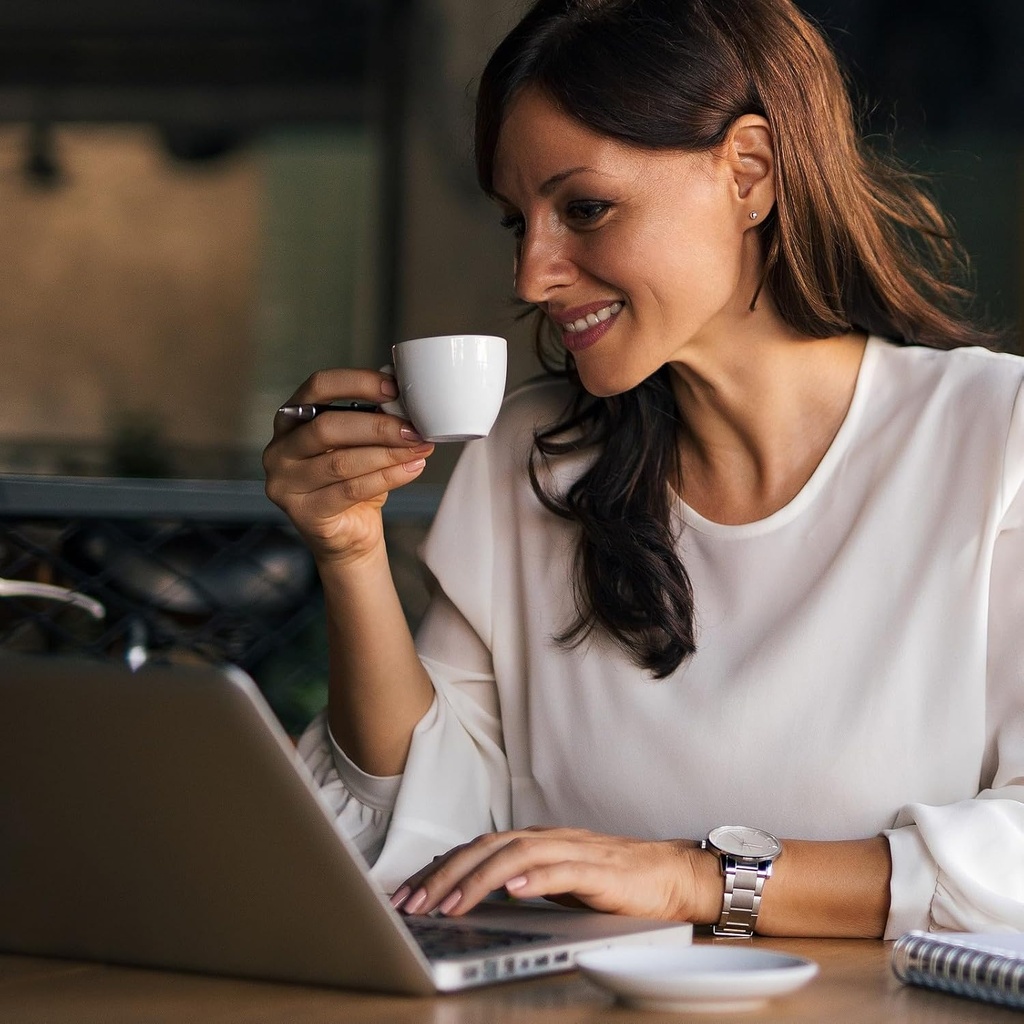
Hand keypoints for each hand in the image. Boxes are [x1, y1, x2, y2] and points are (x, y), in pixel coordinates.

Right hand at [263, 368, 433, 564]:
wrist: (350, 535)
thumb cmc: (354, 483)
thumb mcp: (361, 444)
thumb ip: (372, 419)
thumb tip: (407, 402)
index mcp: (291, 419)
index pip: (318, 387)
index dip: (357, 383)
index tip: (393, 389)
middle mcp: (280, 449)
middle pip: (328, 427)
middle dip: (378, 427)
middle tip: (413, 430)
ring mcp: (286, 483)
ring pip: (341, 462)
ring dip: (387, 453)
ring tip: (419, 449)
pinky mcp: (304, 513)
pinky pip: (350, 490)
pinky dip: (386, 477)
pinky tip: (410, 469)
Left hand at [390, 826, 719, 922]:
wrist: (669, 876)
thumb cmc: (612, 881)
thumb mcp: (554, 881)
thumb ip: (519, 879)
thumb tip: (471, 891)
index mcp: (534, 841)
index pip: (476, 848)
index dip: (439, 868)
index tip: (407, 894)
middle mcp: (548, 839)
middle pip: (486, 848)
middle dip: (444, 876)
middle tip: (413, 904)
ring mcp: (573, 851)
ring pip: (516, 856)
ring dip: (478, 880)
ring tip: (450, 905)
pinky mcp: (600, 871)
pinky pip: (563, 871)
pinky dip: (535, 879)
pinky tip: (513, 890)